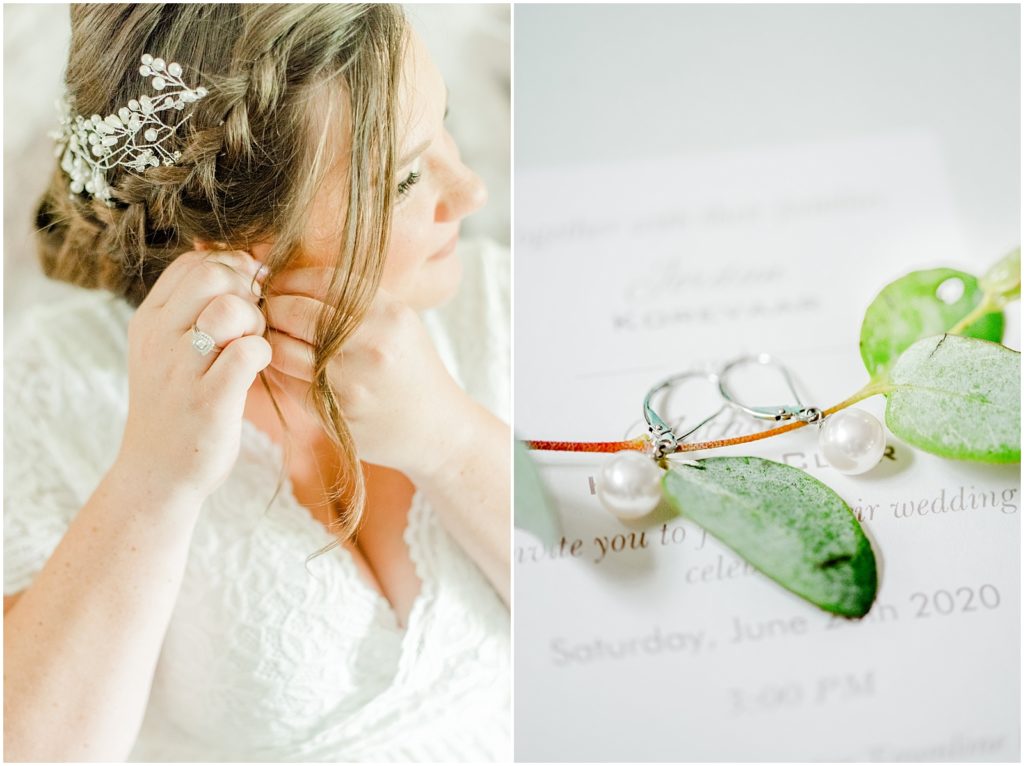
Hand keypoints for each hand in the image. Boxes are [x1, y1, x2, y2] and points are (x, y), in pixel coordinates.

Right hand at [116, 249, 270, 501]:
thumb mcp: (169, 351)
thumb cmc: (177, 407)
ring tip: (250, 346)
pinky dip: (263, 354)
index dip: (230, 270)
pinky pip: (247, 351)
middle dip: (246, 290)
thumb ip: (194, 309)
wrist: (156, 476)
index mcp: (149, 320)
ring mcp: (181, 369)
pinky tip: (256, 369)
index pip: (193, 262)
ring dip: (255, 322)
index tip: (244, 298)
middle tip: (252, 323)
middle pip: (212, 274)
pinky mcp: (208, 400)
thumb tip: (239, 262)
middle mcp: (159, 338)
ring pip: (229, 308)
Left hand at [263, 268, 472, 477]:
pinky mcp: (332, 411)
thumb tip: (286, 276)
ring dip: (268, 339)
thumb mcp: (398, 322)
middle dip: (272, 307)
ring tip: (273, 336)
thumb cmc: (410, 368)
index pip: (319, 280)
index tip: (278, 284)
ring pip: (280, 348)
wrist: (437, 428)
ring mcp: (350, 381)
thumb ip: (353, 299)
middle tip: (268, 310)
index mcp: (390, 313)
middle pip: (292, 311)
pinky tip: (284, 363)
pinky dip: (276, 368)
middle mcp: (371, 344)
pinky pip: (285, 381)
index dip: (289, 279)